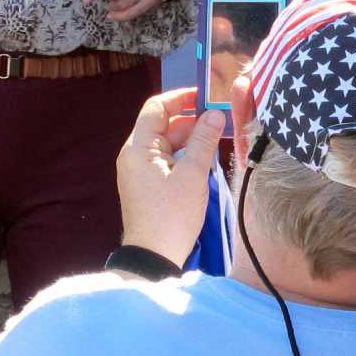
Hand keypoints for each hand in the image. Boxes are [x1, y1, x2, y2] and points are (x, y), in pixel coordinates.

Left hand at [115, 88, 225, 263]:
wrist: (154, 257)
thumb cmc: (171, 215)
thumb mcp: (193, 176)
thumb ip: (204, 141)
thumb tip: (215, 113)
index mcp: (138, 149)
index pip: (156, 108)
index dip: (180, 98)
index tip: (206, 97)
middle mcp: (134, 156)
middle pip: (163, 125)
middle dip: (191, 121)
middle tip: (220, 122)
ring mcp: (140, 171)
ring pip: (168, 143)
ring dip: (191, 140)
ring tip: (217, 142)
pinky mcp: (148, 185)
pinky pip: (167, 160)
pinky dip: (186, 156)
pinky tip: (205, 161)